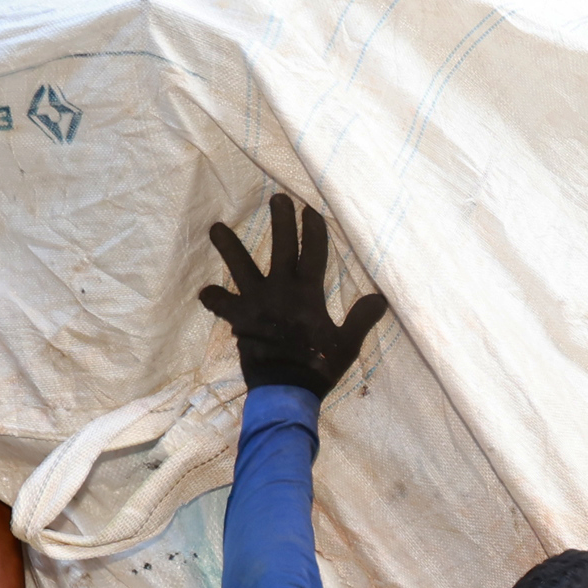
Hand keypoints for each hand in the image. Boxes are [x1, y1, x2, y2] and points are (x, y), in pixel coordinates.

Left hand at [201, 194, 389, 394]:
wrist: (286, 389)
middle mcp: (281, 290)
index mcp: (309, 293)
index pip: (315, 253)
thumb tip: (381, 298)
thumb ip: (361, 318)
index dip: (313, 230)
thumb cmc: (319, 367)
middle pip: (282, 247)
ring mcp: (257, 302)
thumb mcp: (347, 344)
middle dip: (281, 222)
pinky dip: (214, 299)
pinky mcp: (239, 318)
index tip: (310, 210)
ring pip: (241, 267)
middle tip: (277, 198)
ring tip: (215, 227)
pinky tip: (206, 292)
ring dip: (229, 246)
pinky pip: (222, 305)